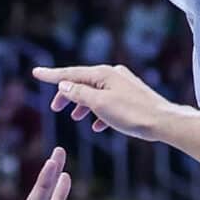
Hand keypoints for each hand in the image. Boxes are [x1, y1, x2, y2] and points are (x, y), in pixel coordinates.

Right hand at [35, 63, 172, 141]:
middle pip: (82, 82)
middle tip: (54, 108)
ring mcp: (123, 84)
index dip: (52, 75)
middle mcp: (113, 74)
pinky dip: (98, 111)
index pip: (71, 73)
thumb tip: (64, 85)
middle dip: (67, 95)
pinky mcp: (131, 96)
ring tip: (74, 118)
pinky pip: (108, 101)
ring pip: (95, 92)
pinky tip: (97, 126)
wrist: (164, 122)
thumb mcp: (100, 104)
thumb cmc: (133, 114)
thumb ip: (79, 94)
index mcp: (103, 74)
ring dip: (82, 104)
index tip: (36, 73)